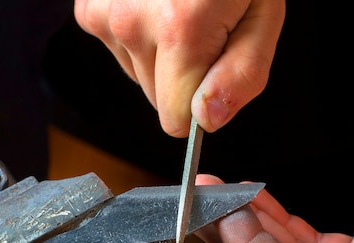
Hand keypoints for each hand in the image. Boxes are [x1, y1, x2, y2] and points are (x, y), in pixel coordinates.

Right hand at [74, 0, 284, 136]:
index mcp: (180, 31)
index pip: (176, 119)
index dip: (200, 104)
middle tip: (203, 29)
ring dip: (162, 54)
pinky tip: (156, 4)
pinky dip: (140, 36)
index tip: (214, 70)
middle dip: (183, 75)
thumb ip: (242, 73)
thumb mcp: (263, 15)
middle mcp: (132, 24)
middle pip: (156, 99)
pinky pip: (120, 51)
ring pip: (138, 75)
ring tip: (180, 9)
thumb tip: (209, 119)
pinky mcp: (90, 9)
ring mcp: (105, 15)